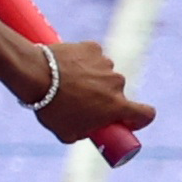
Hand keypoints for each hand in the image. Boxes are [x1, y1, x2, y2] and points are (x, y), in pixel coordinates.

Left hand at [28, 41, 155, 150]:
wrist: (34, 74)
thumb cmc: (51, 107)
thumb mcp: (68, 134)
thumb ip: (86, 133)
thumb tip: (88, 130)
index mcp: (117, 106)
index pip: (146, 114)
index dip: (139, 120)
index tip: (125, 121)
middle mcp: (117, 83)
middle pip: (118, 93)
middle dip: (105, 98)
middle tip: (82, 102)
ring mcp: (105, 63)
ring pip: (105, 74)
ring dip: (94, 79)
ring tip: (69, 82)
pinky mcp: (92, 48)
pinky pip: (93, 57)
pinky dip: (84, 61)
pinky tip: (68, 66)